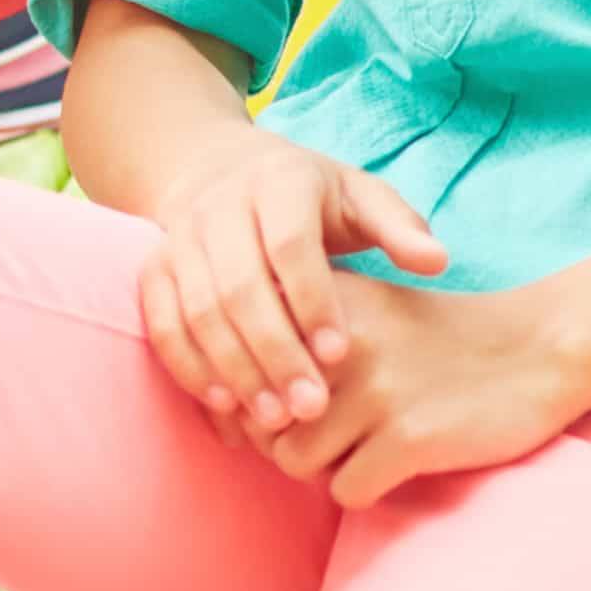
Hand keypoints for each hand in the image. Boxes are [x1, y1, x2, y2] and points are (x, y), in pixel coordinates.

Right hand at [132, 127, 448, 440]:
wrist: (218, 170)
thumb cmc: (310, 198)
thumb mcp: (358, 197)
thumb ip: (398, 228)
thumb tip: (436, 262)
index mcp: (278, 181)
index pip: (288, 245)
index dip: (312, 302)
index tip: (340, 355)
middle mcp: (219, 205)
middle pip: (238, 286)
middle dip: (274, 353)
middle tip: (310, 409)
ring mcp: (179, 238)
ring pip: (198, 311)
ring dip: (234, 371)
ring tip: (274, 420)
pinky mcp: (154, 268)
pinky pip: (162, 323)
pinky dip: (190, 368)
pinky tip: (226, 407)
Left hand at [258, 275, 590, 509]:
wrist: (537, 347)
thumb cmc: (435, 339)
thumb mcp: (362, 311)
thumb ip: (295, 336)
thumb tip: (227, 401)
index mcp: (322, 306)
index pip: (241, 369)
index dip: (253, 404)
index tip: (288, 413)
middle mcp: (340, 345)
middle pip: (259, 423)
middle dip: (285, 441)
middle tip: (329, 439)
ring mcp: (375, 392)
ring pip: (293, 462)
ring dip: (322, 469)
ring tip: (361, 451)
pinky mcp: (409, 438)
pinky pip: (346, 491)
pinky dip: (364, 490)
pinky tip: (394, 466)